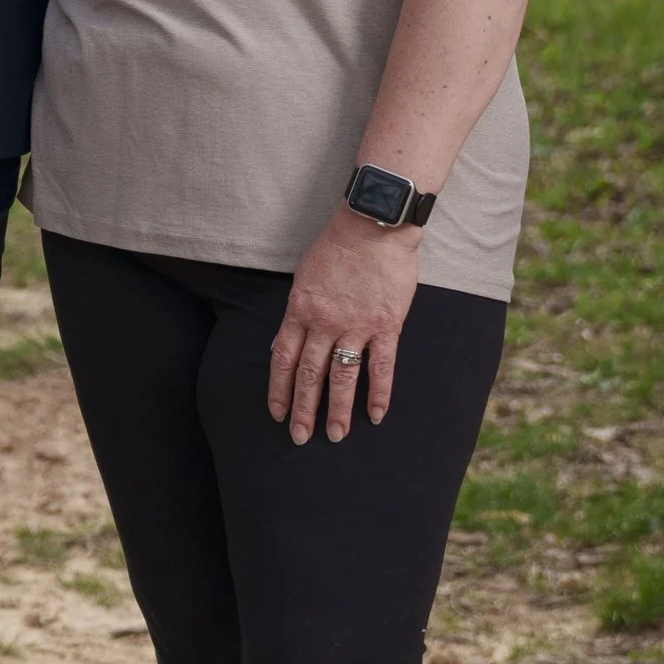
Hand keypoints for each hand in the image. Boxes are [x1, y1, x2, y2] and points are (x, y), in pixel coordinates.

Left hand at [269, 209, 423, 443]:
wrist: (373, 225)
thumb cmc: (337, 248)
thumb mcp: (304, 277)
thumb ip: (298, 311)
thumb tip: (287, 341)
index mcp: (300, 310)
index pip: (283, 359)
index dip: (278, 389)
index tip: (276, 413)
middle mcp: (325, 323)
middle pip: (309, 375)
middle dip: (303, 409)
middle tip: (300, 437)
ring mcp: (356, 326)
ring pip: (343, 377)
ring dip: (338, 410)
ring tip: (335, 435)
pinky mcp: (386, 326)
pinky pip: (381, 367)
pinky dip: (379, 393)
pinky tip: (376, 415)